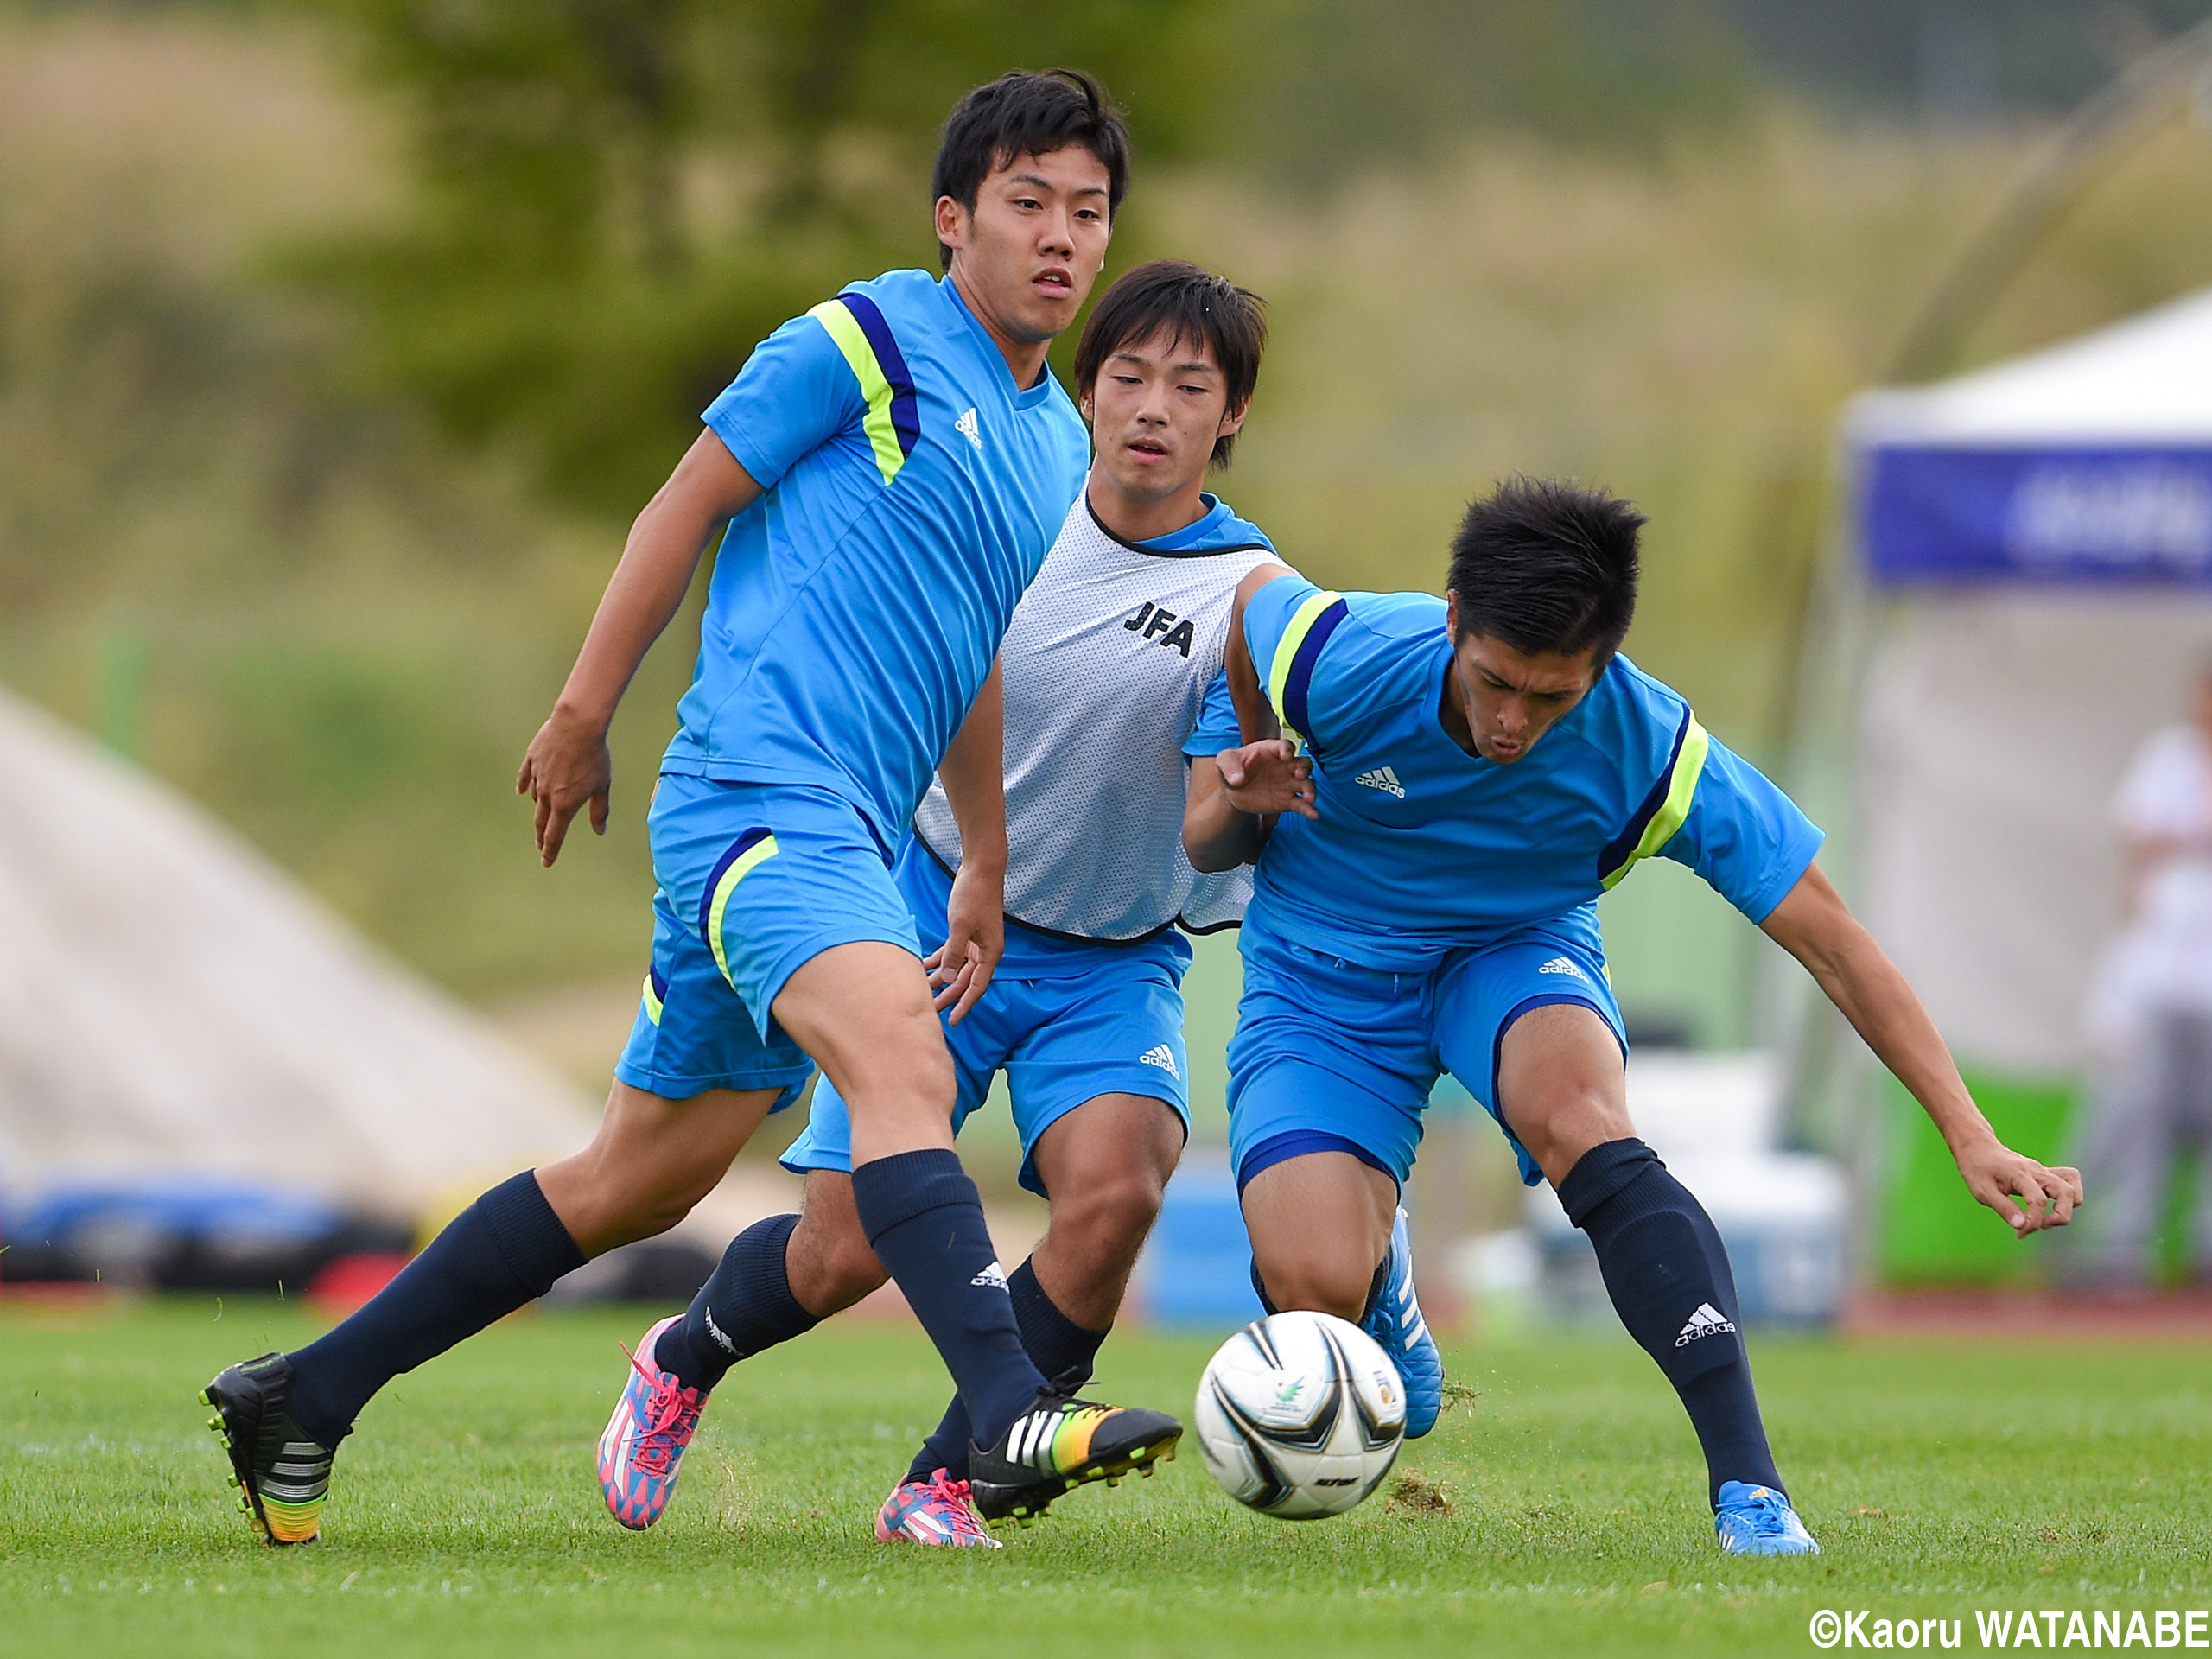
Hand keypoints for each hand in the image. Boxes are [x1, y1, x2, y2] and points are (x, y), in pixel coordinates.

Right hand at [516, 704, 612, 866]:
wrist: (577, 725)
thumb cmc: (594, 756)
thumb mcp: (602, 786)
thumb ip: (599, 810)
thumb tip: (600, 831)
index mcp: (565, 804)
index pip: (555, 835)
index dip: (551, 850)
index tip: (546, 862)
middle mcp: (546, 794)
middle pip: (541, 821)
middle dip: (542, 836)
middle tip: (541, 846)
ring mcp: (537, 776)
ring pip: (535, 798)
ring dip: (539, 809)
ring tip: (542, 816)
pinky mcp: (532, 759)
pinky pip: (525, 777)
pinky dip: (524, 786)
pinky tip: (522, 791)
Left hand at [927, 860, 1004, 1023]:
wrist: (981, 869)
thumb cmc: (974, 896)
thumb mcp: (961, 926)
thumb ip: (954, 954)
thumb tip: (949, 980)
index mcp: (990, 953)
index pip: (977, 987)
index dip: (964, 1005)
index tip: (953, 1021)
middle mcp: (984, 951)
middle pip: (965, 980)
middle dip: (948, 995)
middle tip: (930, 1010)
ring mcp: (975, 942)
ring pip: (956, 968)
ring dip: (941, 979)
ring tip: (922, 991)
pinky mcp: (966, 933)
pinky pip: (951, 953)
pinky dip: (938, 960)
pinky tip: (922, 967)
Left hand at [1217, 738, 1316, 819]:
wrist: (1232, 791)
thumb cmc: (1231, 768)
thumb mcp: (1224, 761)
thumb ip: (1230, 766)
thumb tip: (1238, 779)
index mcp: (1271, 751)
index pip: (1285, 746)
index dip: (1288, 749)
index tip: (1285, 756)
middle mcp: (1285, 766)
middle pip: (1303, 763)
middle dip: (1304, 768)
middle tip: (1300, 775)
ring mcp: (1288, 783)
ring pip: (1307, 784)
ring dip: (1310, 790)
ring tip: (1308, 798)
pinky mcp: (1287, 801)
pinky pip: (1301, 804)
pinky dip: (1309, 809)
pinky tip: (1314, 815)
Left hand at [1954, 1137, 2083, 1235]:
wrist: (1979, 1147)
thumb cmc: (1977, 1169)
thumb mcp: (1982, 1191)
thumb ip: (2003, 1208)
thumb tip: (2022, 1226)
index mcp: (2019, 1174)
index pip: (2038, 1200)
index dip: (2034, 1221)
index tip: (2020, 1233)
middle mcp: (2037, 1171)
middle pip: (2066, 1193)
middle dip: (2060, 1217)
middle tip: (2038, 1226)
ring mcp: (2043, 1171)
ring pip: (2072, 1188)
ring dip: (2066, 1209)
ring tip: (2045, 1219)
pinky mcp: (2045, 1174)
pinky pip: (2069, 1181)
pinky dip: (2068, 1198)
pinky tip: (2051, 1207)